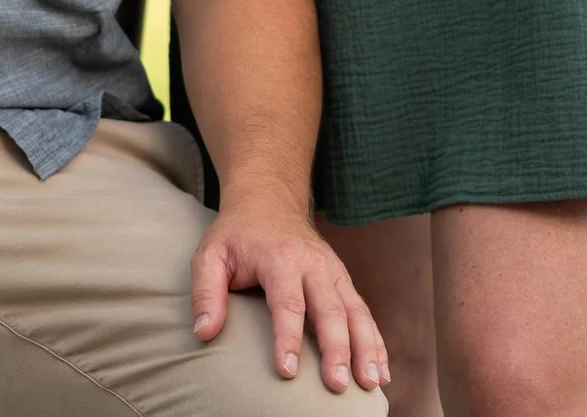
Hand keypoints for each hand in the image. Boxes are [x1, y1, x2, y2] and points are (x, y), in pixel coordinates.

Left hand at [191, 187, 388, 393]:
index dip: (287, 338)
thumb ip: (205, 292)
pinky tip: (382, 370)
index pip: (286, 302)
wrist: (268, 199)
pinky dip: (376, 341)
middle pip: (329, 310)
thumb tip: (204, 332)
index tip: (287, 371)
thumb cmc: (236, 234)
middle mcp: (313, 264)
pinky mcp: (343, 279)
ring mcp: (333, 271)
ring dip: (366, 348)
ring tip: (370, 383)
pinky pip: (363, 311)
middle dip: (336, 349)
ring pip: (355, 312)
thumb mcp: (210, 255)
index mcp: (279, 258)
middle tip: (336, 385)